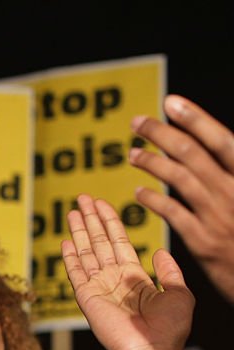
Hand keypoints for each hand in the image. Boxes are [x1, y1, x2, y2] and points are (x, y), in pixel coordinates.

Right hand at [62, 194, 193, 349]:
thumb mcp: (180, 293)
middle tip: (82, 197)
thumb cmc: (169, 329)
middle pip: (99, 242)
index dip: (111, 222)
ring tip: (73, 210)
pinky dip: (70, 257)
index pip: (119, 242)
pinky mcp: (86, 297)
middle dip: (91, 218)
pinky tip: (65, 241)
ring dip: (79, 230)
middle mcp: (113, 279)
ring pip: (86, 252)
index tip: (102, 203)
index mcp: (135, 277)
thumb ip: (170, 271)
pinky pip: (76, 272)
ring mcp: (98, 287)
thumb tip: (161, 251)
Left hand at [130, 95, 233, 303]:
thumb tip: (210, 142)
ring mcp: (219, 217)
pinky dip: (153, 199)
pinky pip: (171, 213)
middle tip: (136, 124)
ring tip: (132, 154)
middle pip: (192, 154)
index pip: (221, 141)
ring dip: (151, 162)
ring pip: (178, 180)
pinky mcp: (203, 241)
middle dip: (160, 134)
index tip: (170, 102)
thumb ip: (230, 171)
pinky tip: (138, 192)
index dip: (195, 119)